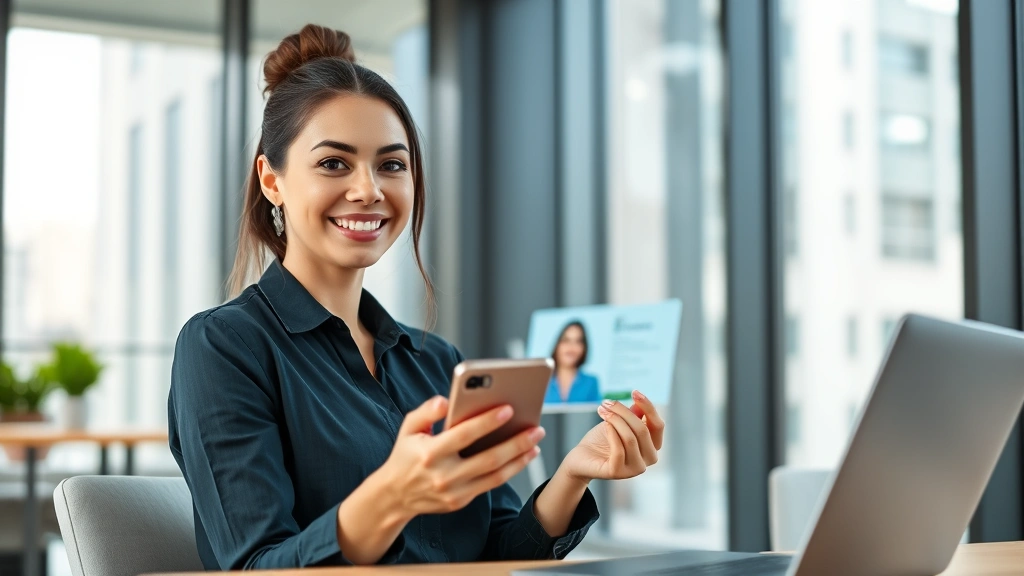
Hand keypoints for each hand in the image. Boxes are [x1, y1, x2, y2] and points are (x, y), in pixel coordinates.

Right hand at [377, 395, 544, 518]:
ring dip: (519, 459)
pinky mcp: (461, 502)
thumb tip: (446, 400)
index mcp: (431, 452)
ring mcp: (454, 492)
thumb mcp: (408, 429)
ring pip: (495, 476)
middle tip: (537, 428)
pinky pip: (490, 485)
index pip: (464, 434)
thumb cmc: (406, 455)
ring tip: (536, 443)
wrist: (394, 496)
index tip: (508, 409)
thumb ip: (426, 411)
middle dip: (516, 443)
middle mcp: (444, 475)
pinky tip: (521, 457)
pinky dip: (509, 471)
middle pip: (489, 458)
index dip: (487, 422)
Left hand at [560, 390, 664, 482]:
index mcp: (652, 446)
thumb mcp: (620, 422)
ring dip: (615, 420)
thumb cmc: (602, 439)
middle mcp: (648, 459)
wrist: (581, 457)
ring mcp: (635, 468)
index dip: (649, 407)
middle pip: (643, 430)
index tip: (634, 392)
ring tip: (602, 410)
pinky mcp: (619, 473)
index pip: (658, 425)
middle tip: (607, 402)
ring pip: (630, 438)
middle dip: (624, 412)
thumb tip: (641, 402)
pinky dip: (611, 433)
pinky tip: (604, 425)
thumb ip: (634, 415)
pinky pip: (619, 449)